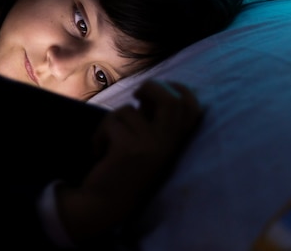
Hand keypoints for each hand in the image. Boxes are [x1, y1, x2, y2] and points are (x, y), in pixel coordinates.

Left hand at [55, 80, 202, 244]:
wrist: (105, 204)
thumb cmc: (124, 171)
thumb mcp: (147, 145)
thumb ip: (153, 121)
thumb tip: (152, 89)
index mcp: (175, 144)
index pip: (192, 109)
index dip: (180, 89)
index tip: (162, 87)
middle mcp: (168, 146)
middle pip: (172, 101)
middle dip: (152, 87)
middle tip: (137, 95)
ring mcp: (150, 147)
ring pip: (129, 110)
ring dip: (112, 120)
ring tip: (107, 138)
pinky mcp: (129, 149)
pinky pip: (111, 122)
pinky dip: (99, 133)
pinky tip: (98, 150)